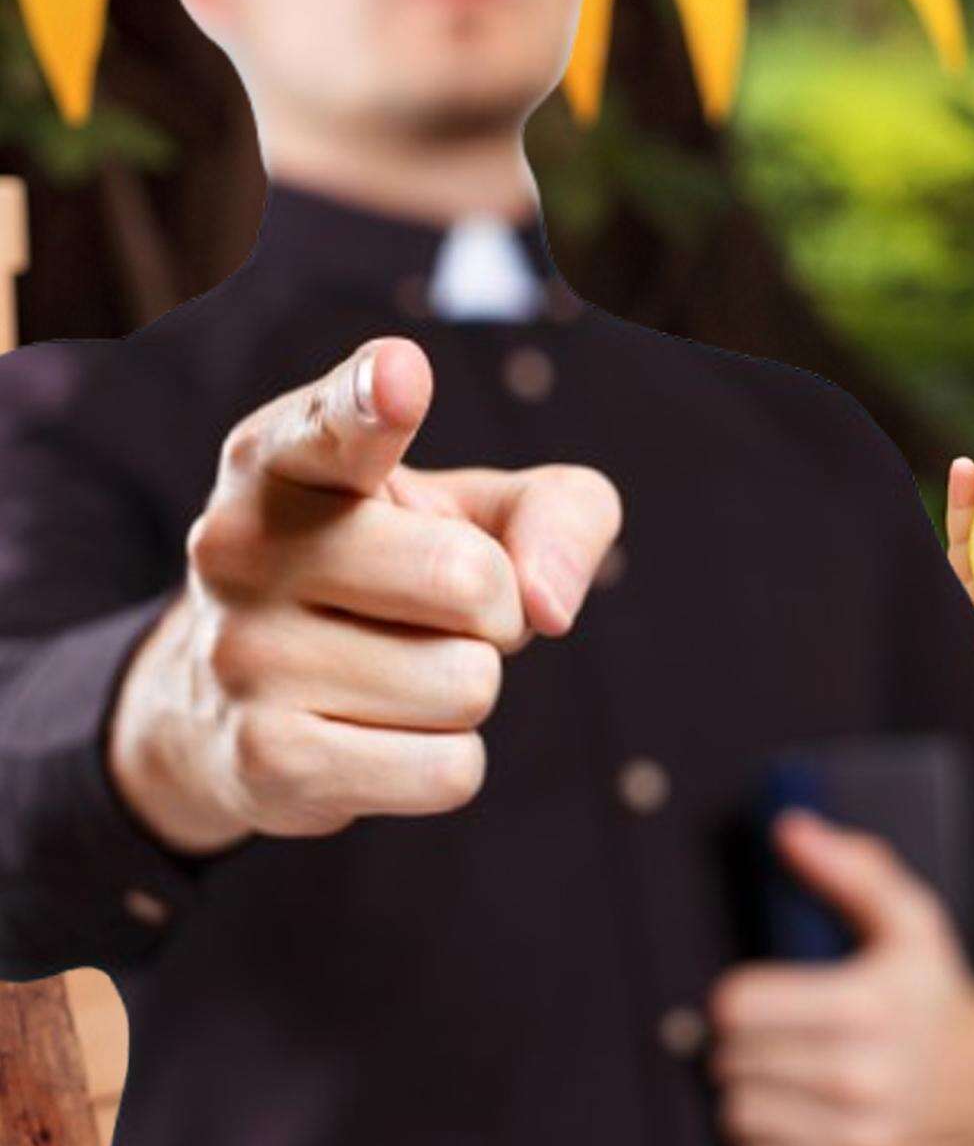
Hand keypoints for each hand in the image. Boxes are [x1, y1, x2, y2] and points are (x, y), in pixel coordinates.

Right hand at [108, 338, 622, 851]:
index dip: (373, 401)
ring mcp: (245, 656)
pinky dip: (449, 762)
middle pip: (470, 583)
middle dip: (496, 610)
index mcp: (285, 458)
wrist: (242, 704)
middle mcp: (241, 544)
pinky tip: (383, 737)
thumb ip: (561, 511)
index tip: (402, 375)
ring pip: (468, 686)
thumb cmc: (393, 573)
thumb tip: (550, 604)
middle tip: (439, 613)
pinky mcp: (267, 760)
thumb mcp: (480, 514)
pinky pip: (449, 770)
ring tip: (398, 669)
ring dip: (467, 689)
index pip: (333, 425)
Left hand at [708, 811, 973, 1145]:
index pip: (733, 1007)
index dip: (740, 1000)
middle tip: (781, 1046)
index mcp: (865, 1006)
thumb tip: (788, 827)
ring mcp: (862, 1145)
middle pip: (728, 1066)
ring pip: (738, 1121)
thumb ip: (850, 869)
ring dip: (754, 1103)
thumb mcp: (912, 924)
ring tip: (793, 1088)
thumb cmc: (941, 1002)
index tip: (765, 1002)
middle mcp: (862, 1080)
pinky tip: (807, 1132)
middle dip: (746, 1052)